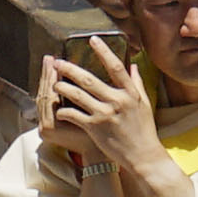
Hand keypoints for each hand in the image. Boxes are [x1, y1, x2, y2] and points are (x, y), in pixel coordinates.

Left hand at [42, 36, 163, 170]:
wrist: (143, 156)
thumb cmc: (144, 130)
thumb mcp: (144, 104)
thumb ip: (137, 84)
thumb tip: (134, 66)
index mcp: (130, 93)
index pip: (115, 67)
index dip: (104, 51)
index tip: (92, 40)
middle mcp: (117, 101)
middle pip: (89, 79)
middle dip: (70, 69)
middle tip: (57, 62)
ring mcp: (104, 114)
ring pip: (77, 95)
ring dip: (62, 88)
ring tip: (53, 84)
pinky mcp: (95, 128)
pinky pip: (74, 115)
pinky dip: (64, 111)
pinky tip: (59, 110)